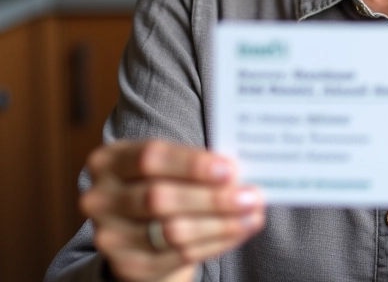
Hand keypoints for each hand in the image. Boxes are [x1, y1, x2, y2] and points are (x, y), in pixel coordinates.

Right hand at [80, 140, 265, 281]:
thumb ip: (194, 162)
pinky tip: (239, 230)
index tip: (231, 168)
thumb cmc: (163, 181)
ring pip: (172, 231)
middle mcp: (99, 198)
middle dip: (212, 198)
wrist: (139, 228)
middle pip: (160, 198)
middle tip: (251, 195)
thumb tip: (240, 169)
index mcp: (109, 160)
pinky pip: (179, 256)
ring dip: (221, 223)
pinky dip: (216, 242)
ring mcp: (109, 236)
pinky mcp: (127, 265)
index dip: (192, 164)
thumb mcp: (168, 164)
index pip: (151, 157)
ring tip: (253, 213)